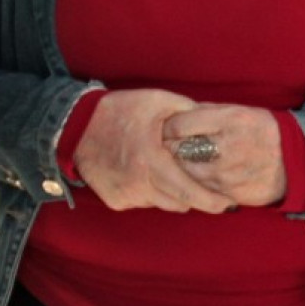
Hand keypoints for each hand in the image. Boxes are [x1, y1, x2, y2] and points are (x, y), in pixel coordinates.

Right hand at [75, 89, 236, 213]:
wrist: (75, 127)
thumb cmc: (120, 111)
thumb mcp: (158, 101)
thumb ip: (189, 112)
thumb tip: (216, 120)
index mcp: (151, 161)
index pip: (188, 191)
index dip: (211, 201)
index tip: (229, 204)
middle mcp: (138, 184)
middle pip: (178, 203)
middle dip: (198, 200)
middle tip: (212, 194)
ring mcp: (125, 195)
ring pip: (162, 203)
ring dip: (173, 194)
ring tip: (175, 174)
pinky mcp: (115, 201)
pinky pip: (144, 202)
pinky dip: (152, 192)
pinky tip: (148, 173)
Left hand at [159, 103, 288, 207]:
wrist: (291, 162)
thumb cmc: (260, 131)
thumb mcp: (239, 111)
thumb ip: (207, 112)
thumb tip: (175, 114)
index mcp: (231, 120)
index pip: (180, 125)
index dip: (168, 127)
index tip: (166, 129)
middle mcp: (228, 146)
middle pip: (179, 150)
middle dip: (169, 148)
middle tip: (166, 147)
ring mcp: (228, 173)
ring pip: (185, 173)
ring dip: (178, 168)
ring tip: (182, 161)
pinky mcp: (228, 193)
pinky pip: (199, 189)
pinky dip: (193, 183)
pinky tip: (196, 176)